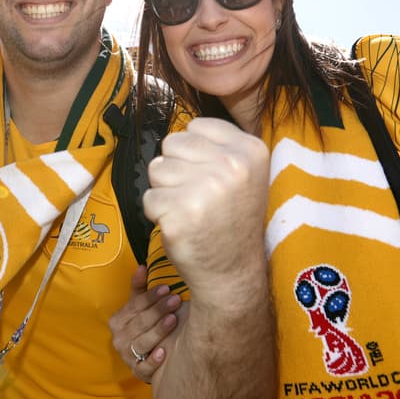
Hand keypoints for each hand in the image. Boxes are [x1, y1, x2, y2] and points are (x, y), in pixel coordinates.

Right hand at [109, 265, 182, 382]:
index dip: (151, 297)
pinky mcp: (137, 372)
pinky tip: (164, 352)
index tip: (167, 288)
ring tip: (173, 320)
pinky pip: (145, 367)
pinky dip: (154, 360)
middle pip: (140, 323)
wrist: (145, 357)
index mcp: (118, 320)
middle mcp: (119, 338)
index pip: (135, 306)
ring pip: (143, 342)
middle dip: (158, 310)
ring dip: (158, 331)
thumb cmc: (145, 326)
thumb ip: (139, 288)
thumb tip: (142, 266)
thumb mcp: (139, 307)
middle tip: (176, 300)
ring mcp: (127, 356)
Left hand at [142, 117, 269, 303]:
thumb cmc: (231, 219)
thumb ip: (217, 146)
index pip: (196, 126)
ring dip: (165, 190)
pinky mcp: (180, 214)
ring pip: (157, 168)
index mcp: (250, 150)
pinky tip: (180, 226)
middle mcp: (232, 166)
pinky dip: (157, 213)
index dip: (193, 152)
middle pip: (172, 143)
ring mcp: (206, 190)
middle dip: (175, 169)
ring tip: (189, 210)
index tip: (210, 176)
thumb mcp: (244, 174)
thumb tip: (178, 132)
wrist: (232, 272)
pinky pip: (149, 198)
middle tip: (196, 196)